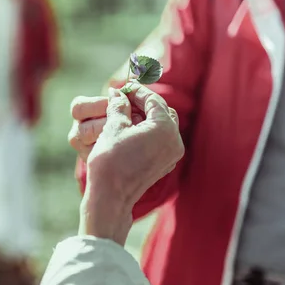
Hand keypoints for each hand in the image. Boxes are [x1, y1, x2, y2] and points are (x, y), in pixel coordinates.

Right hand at [79, 84, 183, 244]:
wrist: (110, 197)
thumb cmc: (110, 161)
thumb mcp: (113, 127)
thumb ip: (118, 106)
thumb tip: (118, 93)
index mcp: (164, 128)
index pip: (153, 100)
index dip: (136, 91)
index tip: (122, 87)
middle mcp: (174, 141)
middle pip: (162, 111)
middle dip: (144, 103)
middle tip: (124, 98)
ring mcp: (172, 154)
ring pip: (163, 125)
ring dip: (147, 116)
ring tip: (126, 113)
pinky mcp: (165, 164)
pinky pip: (161, 140)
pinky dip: (149, 131)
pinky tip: (131, 130)